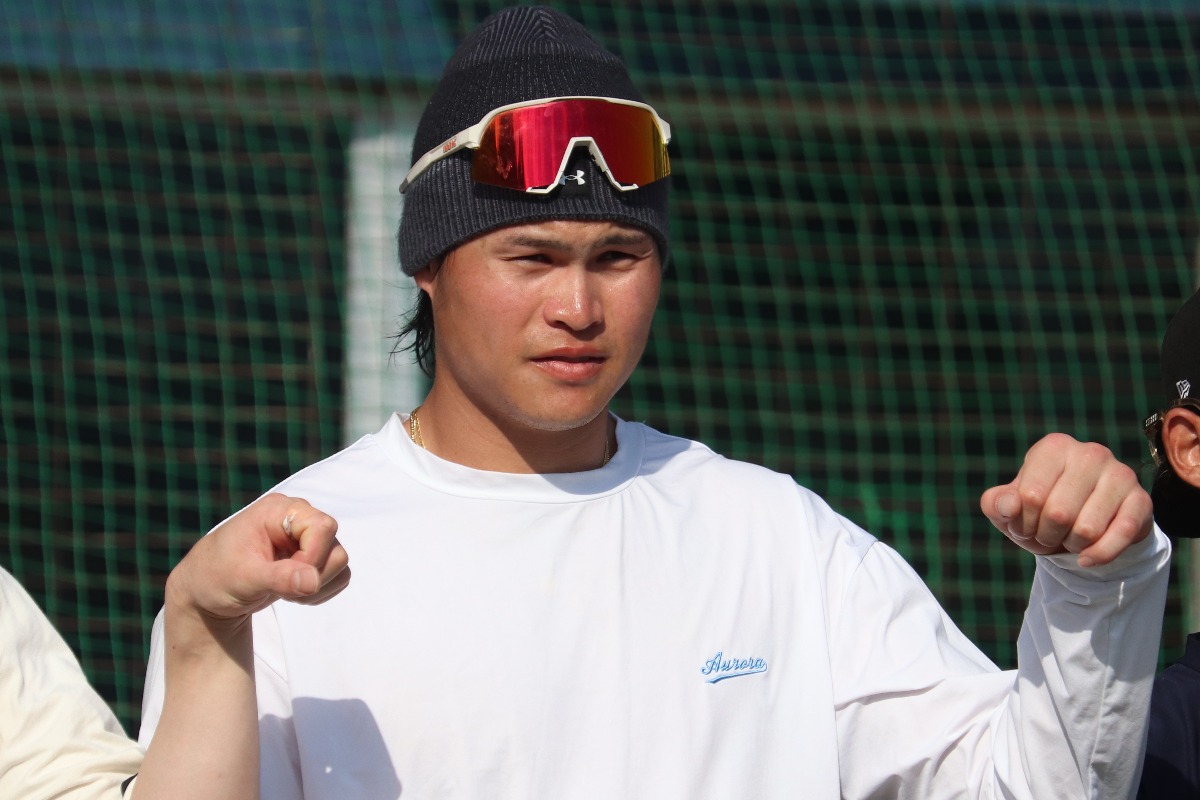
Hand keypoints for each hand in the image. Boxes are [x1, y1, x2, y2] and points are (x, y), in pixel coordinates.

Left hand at [166, 493, 350, 621]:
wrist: (207, 592)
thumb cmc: (216, 577)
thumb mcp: (243, 578)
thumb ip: (279, 578)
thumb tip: (312, 581)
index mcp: (279, 511)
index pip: (322, 527)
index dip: (312, 556)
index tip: (284, 576)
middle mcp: (298, 519)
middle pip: (335, 547)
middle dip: (312, 575)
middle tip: (280, 587)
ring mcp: (307, 540)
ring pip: (339, 563)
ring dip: (315, 586)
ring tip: (283, 591)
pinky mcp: (313, 558)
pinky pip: (338, 576)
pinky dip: (318, 592)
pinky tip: (291, 592)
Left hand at [979, 433, 1152, 566]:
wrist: (1082, 526)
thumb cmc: (1039, 511)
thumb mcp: (1008, 508)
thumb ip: (995, 504)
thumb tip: (1010, 507)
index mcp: (1054, 447)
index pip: (1030, 496)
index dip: (1023, 522)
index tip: (1025, 523)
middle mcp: (1090, 453)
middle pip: (1058, 514)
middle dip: (1046, 535)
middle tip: (1046, 534)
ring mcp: (1121, 474)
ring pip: (1087, 529)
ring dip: (1071, 545)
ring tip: (1067, 537)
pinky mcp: (1142, 500)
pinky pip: (1121, 536)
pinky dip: (1098, 556)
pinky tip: (1087, 558)